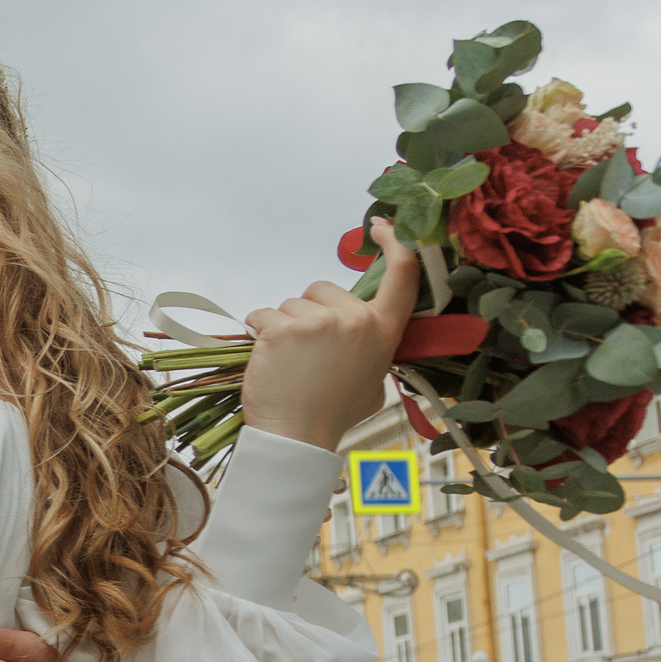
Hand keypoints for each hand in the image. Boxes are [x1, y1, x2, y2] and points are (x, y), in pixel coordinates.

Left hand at [239, 219, 419, 452]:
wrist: (297, 437)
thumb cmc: (332, 412)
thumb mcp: (373, 380)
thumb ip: (372, 347)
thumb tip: (361, 332)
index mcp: (385, 331)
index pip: (402, 275)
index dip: (395, 243)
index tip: (381, 224)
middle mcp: (357, 320)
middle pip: (322, 288)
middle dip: (308, 311)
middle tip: (307, 352)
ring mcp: (319, 322)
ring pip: (289, 304)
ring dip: (282, 326)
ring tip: (290, 363)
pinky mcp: (283, 328)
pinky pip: (261, 315)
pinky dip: (258, 333)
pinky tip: (269, 360)